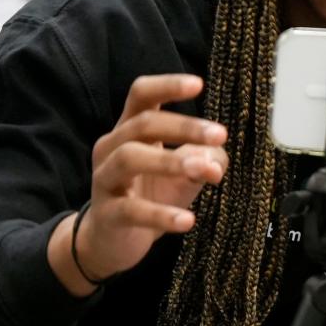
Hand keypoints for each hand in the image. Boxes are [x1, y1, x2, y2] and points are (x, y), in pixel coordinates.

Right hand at [51, 75, 227, 293]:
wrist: (112, 242)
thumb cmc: (150, 196)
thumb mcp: (184, 173)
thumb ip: (205, 158)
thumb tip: (216, 160)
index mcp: (130, 130)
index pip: (141, 95)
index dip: (167, 86)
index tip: (199, 84)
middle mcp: (112, 147)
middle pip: (142, 124)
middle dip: (183, 126)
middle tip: (220, 134)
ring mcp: (104, 179)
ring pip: (129, 158)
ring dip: (170, 162)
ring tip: (205, 172)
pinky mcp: (107, 214)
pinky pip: (131, 210)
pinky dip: (161, 215)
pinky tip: (188, 221)